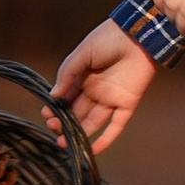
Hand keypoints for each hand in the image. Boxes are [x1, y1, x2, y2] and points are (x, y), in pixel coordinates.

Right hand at [51, 19, 157, 154]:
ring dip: (79, 134)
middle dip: (63, 122)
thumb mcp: (82, 53)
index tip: (47, 113)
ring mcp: (111, 99)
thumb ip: (67, 73)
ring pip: (93, 122)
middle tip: (53, 127)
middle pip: (77, 112)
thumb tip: (53, 95)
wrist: (138, 34)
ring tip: (62, 142)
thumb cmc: (108, 38)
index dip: (56, 107)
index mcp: (84, 78)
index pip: (67, 98)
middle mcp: (96, 91)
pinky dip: (106, 139)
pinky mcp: (127, 104)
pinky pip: (116, 125)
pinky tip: (92, 150)